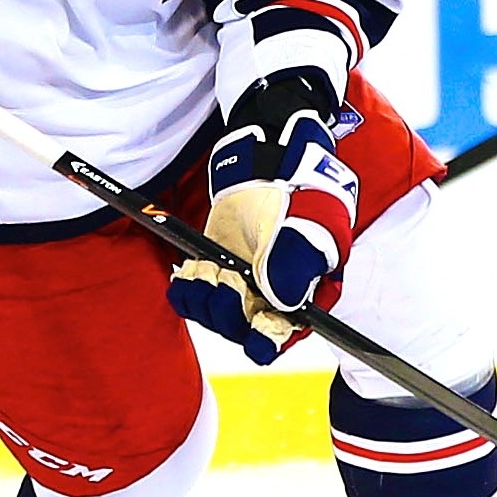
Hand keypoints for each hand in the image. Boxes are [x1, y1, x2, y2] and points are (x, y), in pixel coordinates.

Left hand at [172, 67, 360, 365]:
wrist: (275, 156)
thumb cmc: (304, 193)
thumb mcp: (311, 229)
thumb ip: (297, 270)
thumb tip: (283, 308)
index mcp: (307, 292)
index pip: (286, 334)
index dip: (269, 340)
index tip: (256, 337)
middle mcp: (273, 293)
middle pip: (245, 327)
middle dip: (232, 312)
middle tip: (228, 283)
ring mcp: (243, 279)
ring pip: (217, 313)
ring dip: (208, 300)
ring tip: (208, 274)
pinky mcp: (218, 263)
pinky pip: (197, 292)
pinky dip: (187, 291)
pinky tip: (185, 279)